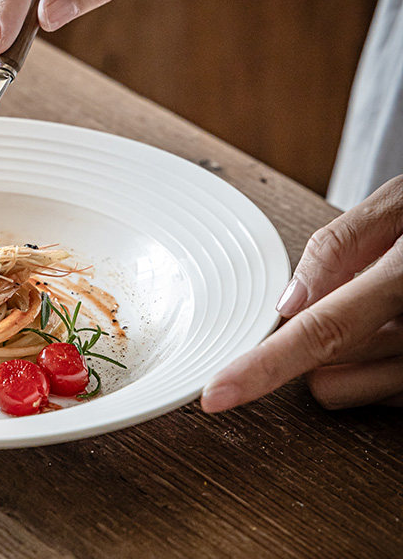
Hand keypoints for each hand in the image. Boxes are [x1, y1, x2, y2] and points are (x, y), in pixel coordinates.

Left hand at [202, 176, 402, 411]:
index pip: (321, 333)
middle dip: (312, 347)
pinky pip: (381, 394)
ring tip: (380, 312)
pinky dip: (373, 365)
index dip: (262, 367)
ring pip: (347, 391)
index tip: (216, 394)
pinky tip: (396, 329)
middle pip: (325, 378)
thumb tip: (288, 304)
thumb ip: (339, 249)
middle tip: (346, 298)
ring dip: (345, 358)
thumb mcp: (398, 206)